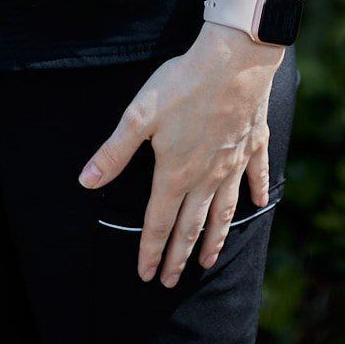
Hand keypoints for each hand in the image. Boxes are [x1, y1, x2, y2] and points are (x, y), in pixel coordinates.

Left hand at [78, 23, 285, 284]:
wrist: (233, 61)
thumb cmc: (183, 85)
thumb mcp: (139, 117)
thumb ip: (114, 152)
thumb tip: (85, 182)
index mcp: (176, 173)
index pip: (160, 222)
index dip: (151, 250)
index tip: (147, 275)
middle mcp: (206, 176)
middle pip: (190, 225)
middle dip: (178, 256)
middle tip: (171, 281)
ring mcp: (233, 162)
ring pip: (223, 211)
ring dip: (214, 239)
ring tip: (208, 261)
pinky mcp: (253, 143)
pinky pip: (256, 175)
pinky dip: (257, 193)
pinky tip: (258, 205)